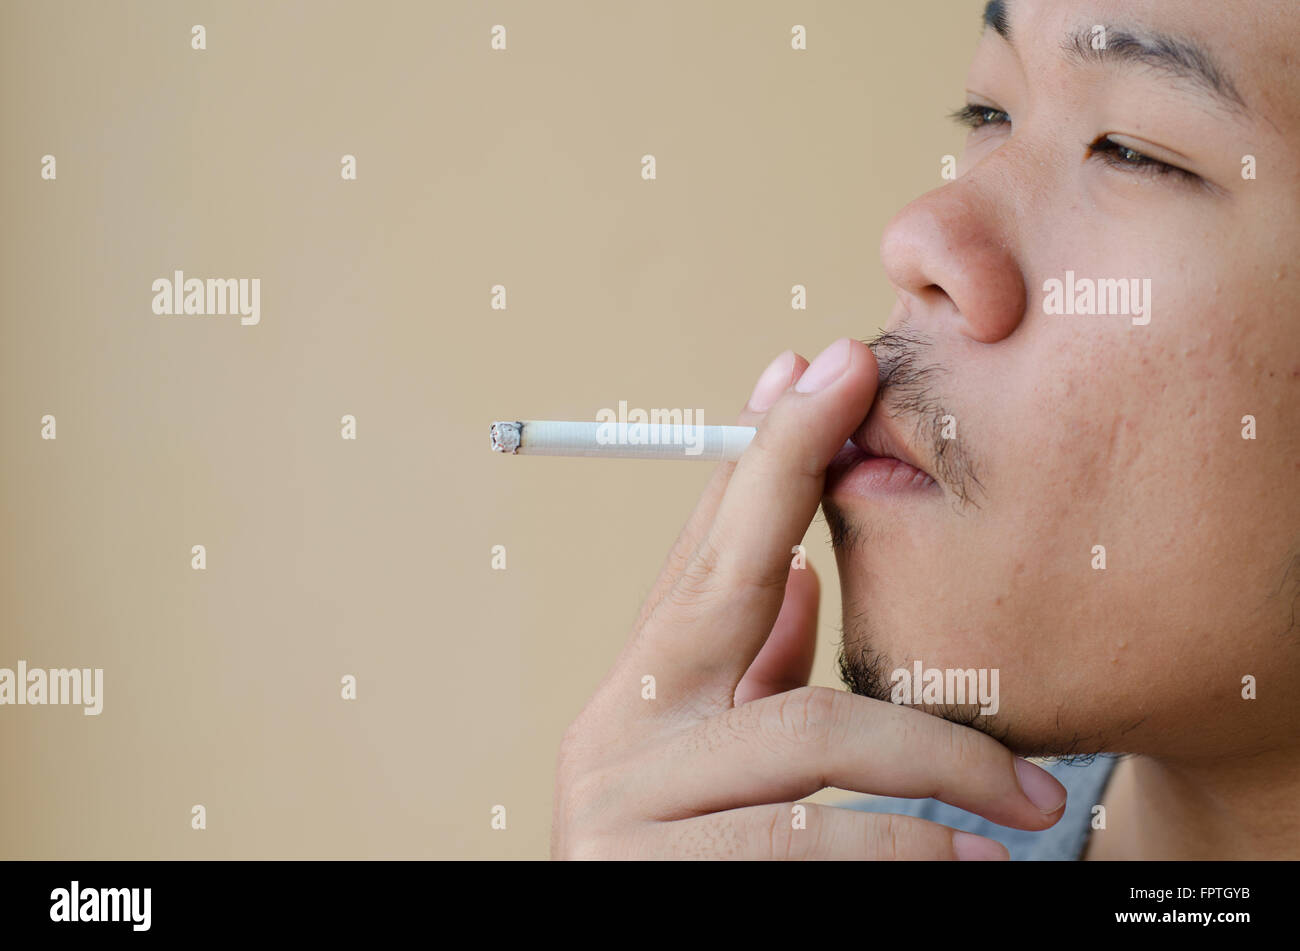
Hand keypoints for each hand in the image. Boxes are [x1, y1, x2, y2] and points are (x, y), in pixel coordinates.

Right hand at [551, 339, 1065, 858]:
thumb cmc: (685, 862)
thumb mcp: (711, 761)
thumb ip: (746, 674)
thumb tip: (794, 571)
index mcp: (639, 697)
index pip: (704, 554)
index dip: (761, 455)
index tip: (812, 366)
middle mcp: (621, 733)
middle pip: (719, 579)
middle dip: (789, 468)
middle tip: (850, 379)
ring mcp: (629, 807)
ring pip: (809, 733)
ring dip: (933, 757)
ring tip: (1023, 800)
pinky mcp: (655, 881)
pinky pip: (811, 846)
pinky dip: (904, 849)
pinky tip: (969, 859)